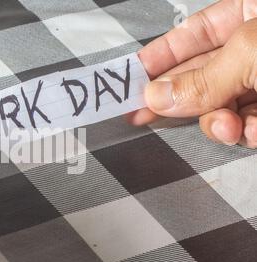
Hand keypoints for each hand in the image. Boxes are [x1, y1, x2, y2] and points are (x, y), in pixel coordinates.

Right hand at [129, 0, 256, 146]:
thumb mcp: (251, 54)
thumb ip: (203, 79)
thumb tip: (158, 96)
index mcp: (251, 12)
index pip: (193, 33)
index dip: (160, 55)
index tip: (132, 76)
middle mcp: (255, 47)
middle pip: (201, 76)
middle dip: (183, 101)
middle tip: (147, 113)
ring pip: (220, 106)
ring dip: (218, 123)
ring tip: (226, 126)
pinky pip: (245, 124)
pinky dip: (244, 133)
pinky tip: (251, 131)